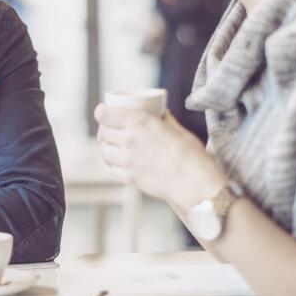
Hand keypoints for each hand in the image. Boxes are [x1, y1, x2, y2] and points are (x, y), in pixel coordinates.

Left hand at [95, 104, 226, 207]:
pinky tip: (120, 163)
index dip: (102, 112)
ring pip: (103, 151)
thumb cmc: (190, 154)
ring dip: (106, 147)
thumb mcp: (177, 129)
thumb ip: (164, 120)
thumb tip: (161, 113)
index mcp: (139, 122)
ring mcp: (126, 160)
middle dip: (105, 130)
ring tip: (114, 147)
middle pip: (102, 132)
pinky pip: (112, 169)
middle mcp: (128, 139)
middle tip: (111, 131)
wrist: (193, 183)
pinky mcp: (128, 177)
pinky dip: (113, 164)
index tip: (103, 113)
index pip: (104, 114)